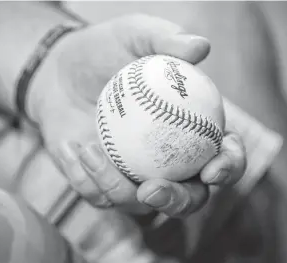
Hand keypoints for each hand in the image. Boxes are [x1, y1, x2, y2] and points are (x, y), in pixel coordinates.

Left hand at [28, 14, 246, 216]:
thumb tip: (201, 47)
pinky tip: (71, 147)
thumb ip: (166, 39)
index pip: (221, 157)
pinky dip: (83, 176)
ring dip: (112, 183)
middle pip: (186, 198)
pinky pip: (96, 195)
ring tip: (88, 148)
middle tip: (152, 190)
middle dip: (175, 202)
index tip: (212, 168)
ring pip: (135, 203)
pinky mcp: (99, 184)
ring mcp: (132, 176)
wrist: (59, 69)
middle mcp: (166, 161)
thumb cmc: (104, 50)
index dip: (227, 168)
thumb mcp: (133, 34)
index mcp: (189, 131)